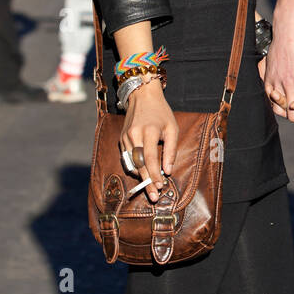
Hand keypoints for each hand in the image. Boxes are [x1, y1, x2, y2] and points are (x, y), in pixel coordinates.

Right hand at [120, 80, 177, 202]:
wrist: (142, 96)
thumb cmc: (161, 113)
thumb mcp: (172, 128)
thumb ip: (171, 150)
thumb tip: (168, 170)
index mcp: (148, 132)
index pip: (150, 159)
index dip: (155, 175)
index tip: (160, 187)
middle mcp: (134, 135)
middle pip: (139, 164)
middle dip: (146, 182)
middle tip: (153, 197)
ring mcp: (125, 138)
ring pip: (131, 163)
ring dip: (140, 177)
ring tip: (149, 188)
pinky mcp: (121, 139)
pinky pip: (126, 158)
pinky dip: (134, 168)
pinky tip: (142, 174)